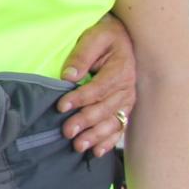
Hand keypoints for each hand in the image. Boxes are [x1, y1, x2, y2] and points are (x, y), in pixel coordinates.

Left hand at [56, 13, 136, 155]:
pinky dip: (108, 141)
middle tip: (67, 131)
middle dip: (85, 122)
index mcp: (120, 70)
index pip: (99, 88)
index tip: (61, 106)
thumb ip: (82, 55)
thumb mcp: (94, 37)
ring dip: (96, 136)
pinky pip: (119, 127)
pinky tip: (96, 152)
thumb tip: (69, 76)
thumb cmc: (105, 36)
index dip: (80, 99)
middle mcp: (127, 88)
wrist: (122, 38)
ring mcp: (127, 100)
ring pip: (112, 121)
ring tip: (79, 146)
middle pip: (105, 109)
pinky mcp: (124, 108)